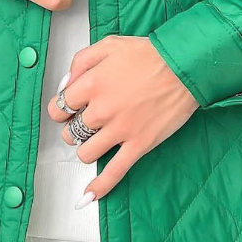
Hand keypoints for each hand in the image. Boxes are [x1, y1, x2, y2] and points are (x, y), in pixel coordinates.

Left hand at [47, 36, 199, 203]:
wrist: (184, 66)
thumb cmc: (150, 54)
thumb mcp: (108, 45)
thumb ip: (81, 62)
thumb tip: (66, 84)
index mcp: (91, 84)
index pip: (58, 108)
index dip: (61, 110)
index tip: (68, 109)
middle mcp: (101, 109)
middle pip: (71, 133)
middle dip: (75, 128)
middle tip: (88, 121)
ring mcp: (120, 130)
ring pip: (86, 153)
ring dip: (87, 148)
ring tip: (97, 139)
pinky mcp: (138, 145)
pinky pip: (114, 172)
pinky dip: (100, 187)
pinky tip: (88, 196)